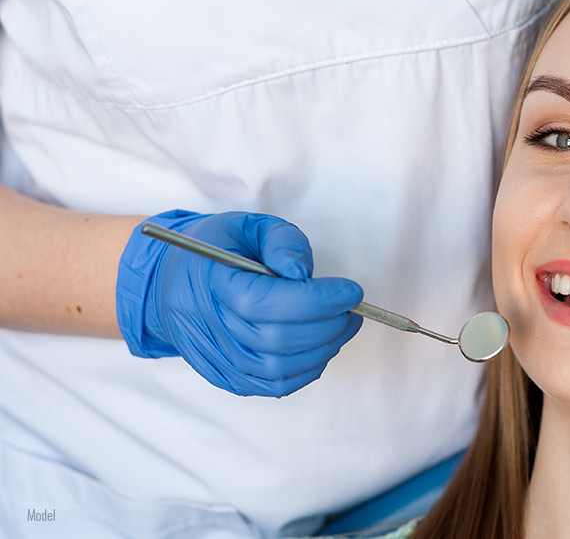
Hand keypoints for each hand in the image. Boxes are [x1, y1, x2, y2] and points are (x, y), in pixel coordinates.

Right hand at [116, 210, 362, 396]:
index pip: (264, 302)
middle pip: (275, 339)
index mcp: (210, 280)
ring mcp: (214, 357)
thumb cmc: (220, 249)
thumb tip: (302, 273)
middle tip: (352, 308)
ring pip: (277, 369)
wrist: (173, 281)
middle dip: (328, 325)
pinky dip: (306, 371)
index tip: (351, 291)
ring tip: (342, 325)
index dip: (316, 300)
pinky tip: (321, 346)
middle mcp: (207, 324)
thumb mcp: (250, 226)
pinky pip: (271, 386)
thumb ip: (282, 242)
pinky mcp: (225, 376)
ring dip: (322, 349)